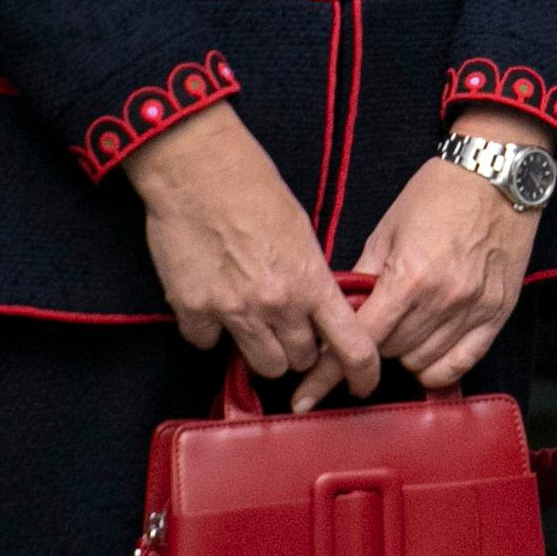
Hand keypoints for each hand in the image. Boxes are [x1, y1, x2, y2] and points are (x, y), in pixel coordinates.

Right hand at [123, 104, 378, 408]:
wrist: (200, 170)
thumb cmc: (256, 189)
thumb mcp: (302, 232)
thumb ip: (310, 278)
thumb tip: (314, 310)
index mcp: (311, 281)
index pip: (351, 345)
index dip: (363, 372)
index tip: (365, 384)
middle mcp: (275, 305)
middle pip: (297, 362)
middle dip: (299, 350)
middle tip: (290, 327)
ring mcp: (231, 311)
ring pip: (260, 365)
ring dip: (261, 349)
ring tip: (254, 320)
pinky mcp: (192, 311)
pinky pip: (207, 344)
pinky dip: (211, 330)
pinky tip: (211, 302)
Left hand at [307, 105, 544, 405]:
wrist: (498, 174)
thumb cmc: (439, 195)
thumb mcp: (387, 230)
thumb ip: (363, 277)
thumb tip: (337, 315)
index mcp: (409, 277)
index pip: (360, 339)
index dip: (328, 370)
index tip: (307, 393)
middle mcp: (443, 299)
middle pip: (389, 353)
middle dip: (369, 346)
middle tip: (367, 330)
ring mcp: (474, 308)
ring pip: (421, 362)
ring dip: (402, 353)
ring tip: (400, 330)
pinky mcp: (499, 312)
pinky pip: (461, 362)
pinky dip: (438, 367)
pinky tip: (425, 354)